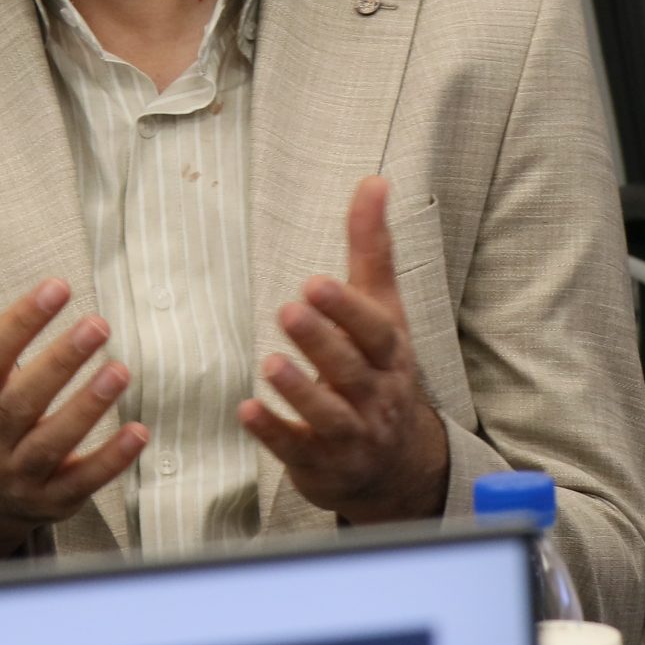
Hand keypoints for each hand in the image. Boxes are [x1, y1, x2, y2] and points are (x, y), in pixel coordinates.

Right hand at [0, 225, 146, 559]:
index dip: (20, 324)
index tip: (57, 285)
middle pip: (21, 402)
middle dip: (59, 364)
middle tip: (98, 324)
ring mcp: (18, 470)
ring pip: (51, 443)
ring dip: (87, 409)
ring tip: (121, 369)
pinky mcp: (51, 497)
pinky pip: (80, 482)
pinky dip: (110, 461)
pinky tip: (139, 432)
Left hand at [238, 176, 448, 523]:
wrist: (397, 463)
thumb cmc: (381, 369)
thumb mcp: (382, 309)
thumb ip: (372, 248)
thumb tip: (374, 180)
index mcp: (390, 354)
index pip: (375, 331)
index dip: (348, 309)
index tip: (315, 283)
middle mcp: (376, 395)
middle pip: (351, 370)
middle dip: (322, 342)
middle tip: (288, 309)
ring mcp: (351, 435)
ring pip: (328, 414)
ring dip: (299, 389)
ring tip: (270, 362)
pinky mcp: (321, 464)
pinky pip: (297, 451)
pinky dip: (273, 432)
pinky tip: (246, 410)